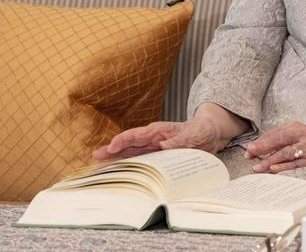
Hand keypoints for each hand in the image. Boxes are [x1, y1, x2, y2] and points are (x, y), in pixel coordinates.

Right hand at [92, 116, 225, 160]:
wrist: (210, 133)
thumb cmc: (201, 130)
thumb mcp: (193, 135)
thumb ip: (179, 141)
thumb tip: (164, 145)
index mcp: (158, 131)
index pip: (135, 135)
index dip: (122, 141)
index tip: (112, 147)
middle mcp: (152, 139)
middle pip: (128, 145)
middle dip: (112, 150)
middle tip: (95, 156)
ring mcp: (154, 149)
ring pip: (132, 154)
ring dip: (118, 160)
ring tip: (101, 165)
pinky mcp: (159, 157)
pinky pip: (143, 162)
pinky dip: (133, 167)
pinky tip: (123, 173)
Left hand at [245, 121, 305, 172]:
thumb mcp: (297, 133)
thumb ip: (279, 139)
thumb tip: (258, 148)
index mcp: (296, 127)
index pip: (276, 133)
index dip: (262, 141)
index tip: (250, 148)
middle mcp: (302, 136)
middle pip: (279, 140)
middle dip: (263, 147)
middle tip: (250, 154)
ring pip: (286, 154)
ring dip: (270, 160)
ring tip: (258, 167)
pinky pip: (295, 165)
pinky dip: (284, 167)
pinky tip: (274, 169)